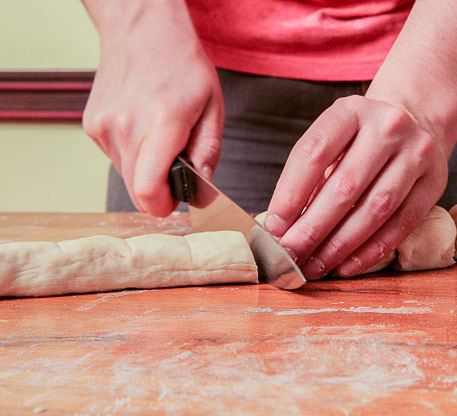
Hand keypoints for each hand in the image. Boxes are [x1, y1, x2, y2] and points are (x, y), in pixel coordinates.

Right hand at [82, 1, 222, 215]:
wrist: (143, 32)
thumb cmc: (183, 66)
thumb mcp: (212, 108)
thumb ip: (208, 153)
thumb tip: (202, 193)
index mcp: (163, 123)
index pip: (148, 189)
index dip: (163, 205)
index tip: (176, 199)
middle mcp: (127, 127)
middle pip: (136, 191)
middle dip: (159, 190)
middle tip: (177, 167)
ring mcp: (104, 127)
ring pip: (126, 175)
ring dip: (146, 170)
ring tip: (161, 138)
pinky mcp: (93, 126)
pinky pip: (115, 158)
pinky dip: (132, 154)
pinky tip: (143, 128)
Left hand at [265, 95, 448, 279]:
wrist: (418, 121)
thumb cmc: (362, 138)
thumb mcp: (335, 140)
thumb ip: (310, 176)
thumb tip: (282, 228)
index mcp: (352, 111)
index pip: (315, 153)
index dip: (290, 194)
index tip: (275, 226)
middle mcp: (388, 127)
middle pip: (345, 186)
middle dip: (313, 228)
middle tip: (291, 254)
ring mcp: (417, 153)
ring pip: (375, 209)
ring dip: (341, 245)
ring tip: (316, 265)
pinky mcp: (435, 181)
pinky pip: (402, 224)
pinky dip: (371, 250)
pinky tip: (347, 265)